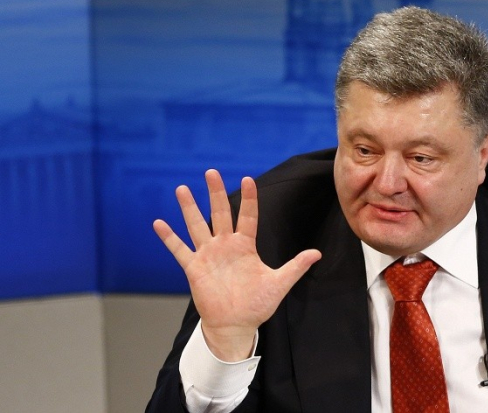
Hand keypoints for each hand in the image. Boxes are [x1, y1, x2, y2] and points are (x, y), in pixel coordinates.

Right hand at [153, 170, 321, 360]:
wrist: (236, 325)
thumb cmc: (257, 305)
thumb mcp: (279, 284)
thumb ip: (296, 266)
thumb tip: (317, 253)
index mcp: (245, 246)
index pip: (247, 216)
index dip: (248, 199)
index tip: (248, 180)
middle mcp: (225, 246)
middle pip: (219, 213)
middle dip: (215, 193)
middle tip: (211, 172)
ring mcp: (208, 255)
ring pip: (197, 226)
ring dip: (189, 208)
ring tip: (183, 188)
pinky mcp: (194, 269)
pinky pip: (180, 250)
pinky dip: (169, 238)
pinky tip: (159, 223)